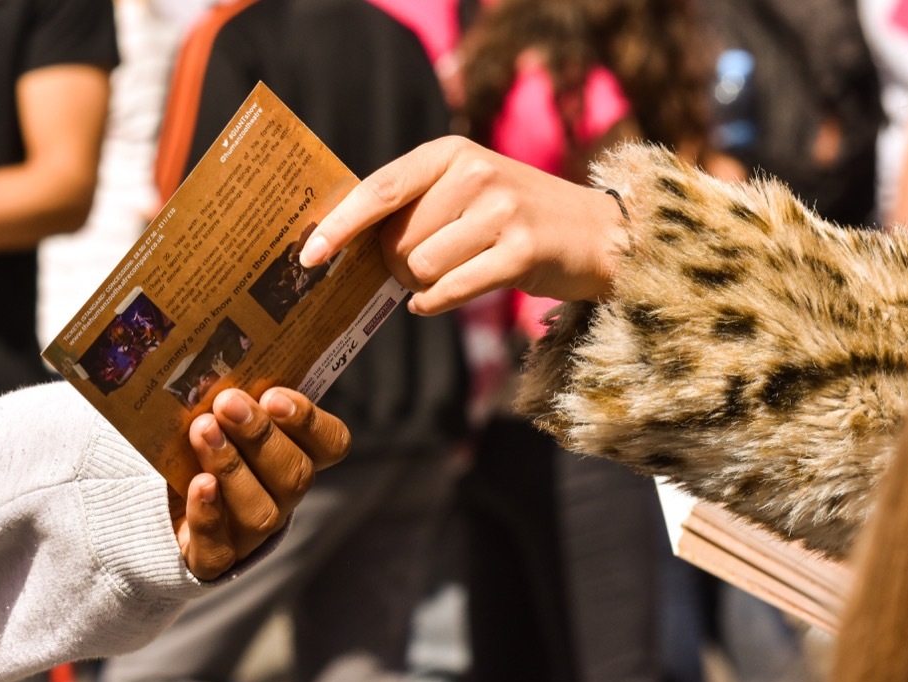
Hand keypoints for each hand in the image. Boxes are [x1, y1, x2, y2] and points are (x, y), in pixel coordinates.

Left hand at [170, 387, 349, 579]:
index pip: (330, 444)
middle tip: (228, 403)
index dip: (310, 422)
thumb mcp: (217, 412)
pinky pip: (218, 547)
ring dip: (233, 467)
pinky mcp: (213, 559)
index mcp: (295, 453)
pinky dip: (209, 515)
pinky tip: (197, 485)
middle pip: (294, 475)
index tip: (274, 396)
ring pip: (261, 511)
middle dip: (262, 437)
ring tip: (202, 431)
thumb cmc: (196, 439)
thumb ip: (231, 389)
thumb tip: (213, 342)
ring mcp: (250, 533)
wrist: (152, 500)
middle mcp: (281, 495)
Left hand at [299, 136, 625, 313]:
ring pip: (420, 268)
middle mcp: (475, 173)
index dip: (339, 224)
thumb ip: (413, 204)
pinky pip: (449, 289)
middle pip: (396, 241)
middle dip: (398, 266)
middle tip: (427, 266)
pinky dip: (434, 303)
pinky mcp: (521, 251)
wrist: (599, 233)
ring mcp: (500, 211)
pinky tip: (434, 301)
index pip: (379, 188)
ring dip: (421, 285)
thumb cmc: (514, 218)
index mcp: (451, 152)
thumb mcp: (466, 190)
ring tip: (450, 275)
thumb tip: (341, 241)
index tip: (308, 255)